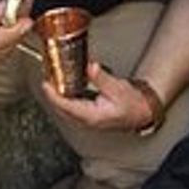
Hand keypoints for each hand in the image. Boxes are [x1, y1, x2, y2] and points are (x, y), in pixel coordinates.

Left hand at [39, 61, 157, 130]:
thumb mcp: (118, 88)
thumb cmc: (133, 104)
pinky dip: (64, 98)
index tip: (45, 84)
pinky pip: (70, 108)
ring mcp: (86, 120)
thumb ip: (102, 78)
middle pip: (61, 109)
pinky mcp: (88, 116)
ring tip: (52, 82)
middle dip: (51, 95)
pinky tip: (64, 88)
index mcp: (91, 116)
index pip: (66, 106)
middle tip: (46, 79)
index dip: (53, 95)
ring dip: (57, 97)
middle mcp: (86, 120)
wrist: (142, 113)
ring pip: (64, 110)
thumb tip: (91, 67)